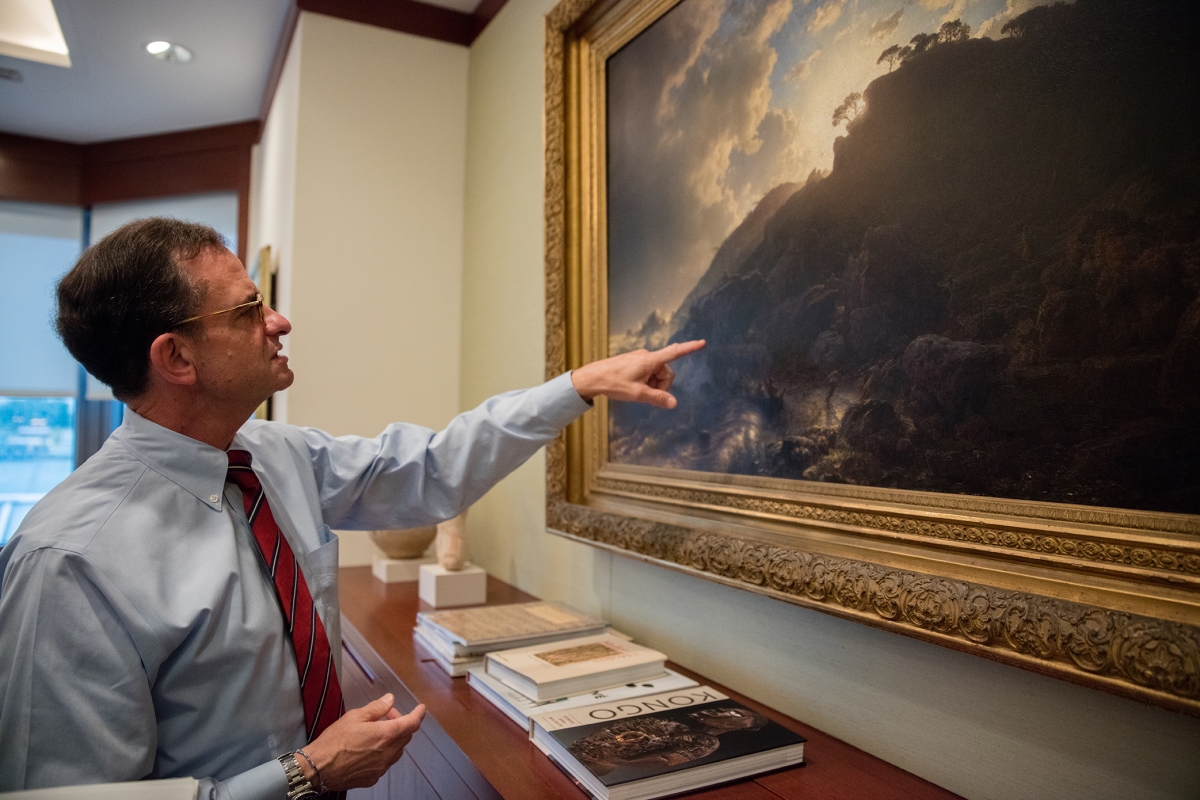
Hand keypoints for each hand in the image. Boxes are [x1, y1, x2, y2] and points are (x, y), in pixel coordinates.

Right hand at [300, 694, 425, 790]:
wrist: (318, 768)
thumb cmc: (334, 742)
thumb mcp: (355, 716)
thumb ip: (376, 708)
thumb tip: (389, 700)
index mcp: (386, 735)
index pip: (412, 724)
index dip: (418, 714)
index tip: (421, 709)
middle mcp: (387, 753)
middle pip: (405, 737)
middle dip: (401, 724)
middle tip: (387, 716)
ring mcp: (381, 768)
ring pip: (396, 751)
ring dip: (393, 739)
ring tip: (376, 731)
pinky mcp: (372, 778)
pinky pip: (385, 763)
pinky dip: (383, 753)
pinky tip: (369, 748)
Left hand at [570, 340, 705, 408]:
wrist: (593, 377)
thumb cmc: (614, 383)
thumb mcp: (637, 394)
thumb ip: (657, 398)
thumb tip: (674, 403)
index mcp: (650, 360)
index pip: (674, 352)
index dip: (689, 348)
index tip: (702, 342)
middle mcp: (647, 356)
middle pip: (666, 373)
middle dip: (661, 386)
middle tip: (646, 395)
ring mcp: (641, 359)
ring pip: (657, 375)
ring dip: (653, 385)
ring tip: (637, 391)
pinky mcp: (636, 362)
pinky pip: (649, 373)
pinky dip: (646, 382)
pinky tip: (634, 387)